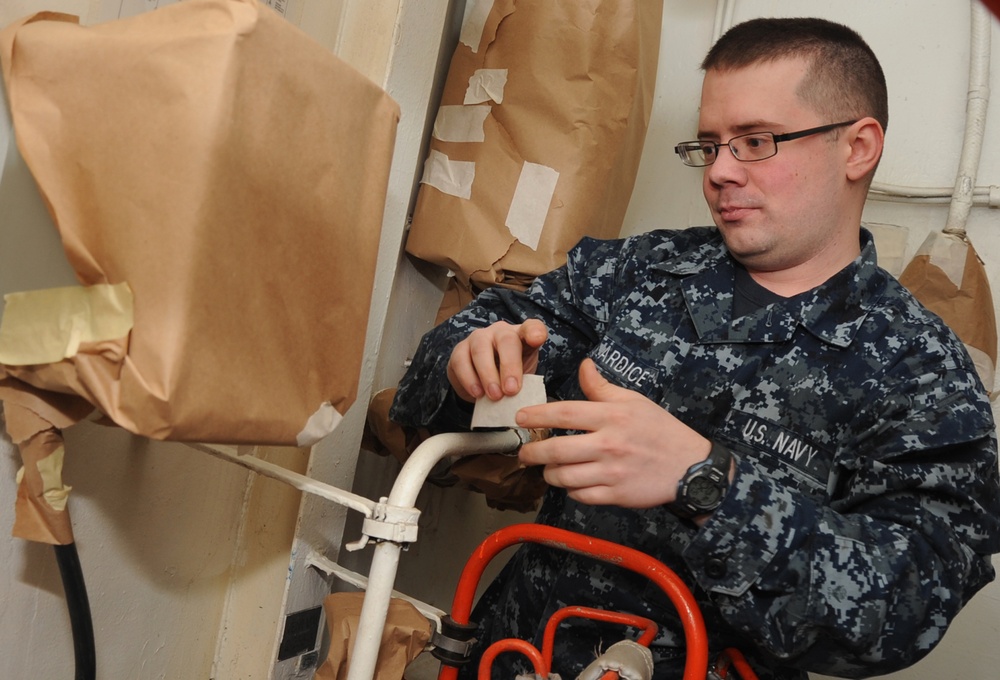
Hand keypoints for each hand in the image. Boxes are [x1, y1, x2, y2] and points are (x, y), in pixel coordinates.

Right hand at [447, 319, 547, 402]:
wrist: (483, 384)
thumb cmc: (508, 377)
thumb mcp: (524, 377)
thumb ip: (526, 382)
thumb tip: (524, 400)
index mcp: (522, 336)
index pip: (532, 327)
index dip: (535, 331)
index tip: (537, 339)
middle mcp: (500, 332)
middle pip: (506, 340)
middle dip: (509, 365)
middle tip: (511, 390)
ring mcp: (478, 338)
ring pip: (481, 350)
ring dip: (488, 375)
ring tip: (494, 396)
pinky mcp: (459, 350)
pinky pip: (462, 362)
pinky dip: (469, 379)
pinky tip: (477, 393)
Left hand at [514, 358, 711, 507]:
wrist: (689, 467)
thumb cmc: (660, 430)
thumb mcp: (633, 401)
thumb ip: (602, 388)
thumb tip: (583, 365)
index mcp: (611, 416)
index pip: (565, 413)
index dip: (537, 415)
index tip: (520, 417)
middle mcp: (608, 444)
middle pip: (556, 450)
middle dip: (532, 452)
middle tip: (523, 453)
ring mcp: (611, 472)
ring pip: (564, 477)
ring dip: (549, 474)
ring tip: (548, 469)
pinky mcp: (616, 495)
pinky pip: (581, 495)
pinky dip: (570, 491)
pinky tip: (571, 484)